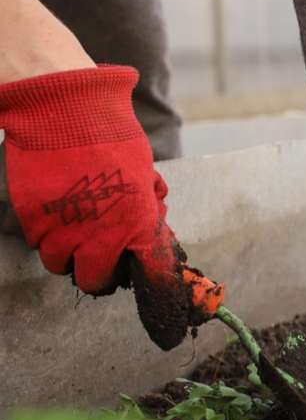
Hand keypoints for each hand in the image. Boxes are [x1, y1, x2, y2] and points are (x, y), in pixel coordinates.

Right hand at [0, 65, 207, 349]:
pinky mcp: (32, 218)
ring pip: (60, 266)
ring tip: (74, 233)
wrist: (64, 110)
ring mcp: (62, 228)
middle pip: (96, 282)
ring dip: (68, 256)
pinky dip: (45, 237)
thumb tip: (152, 232)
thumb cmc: (112, 137)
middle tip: (101, 258)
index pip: (152, 274)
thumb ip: (148, 209)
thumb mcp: (144, 175)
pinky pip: (37, 244)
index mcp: (138, 222)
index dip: (157, 293)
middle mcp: (100, 234)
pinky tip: (55, 215)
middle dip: (100, 274)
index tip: (158, 309)